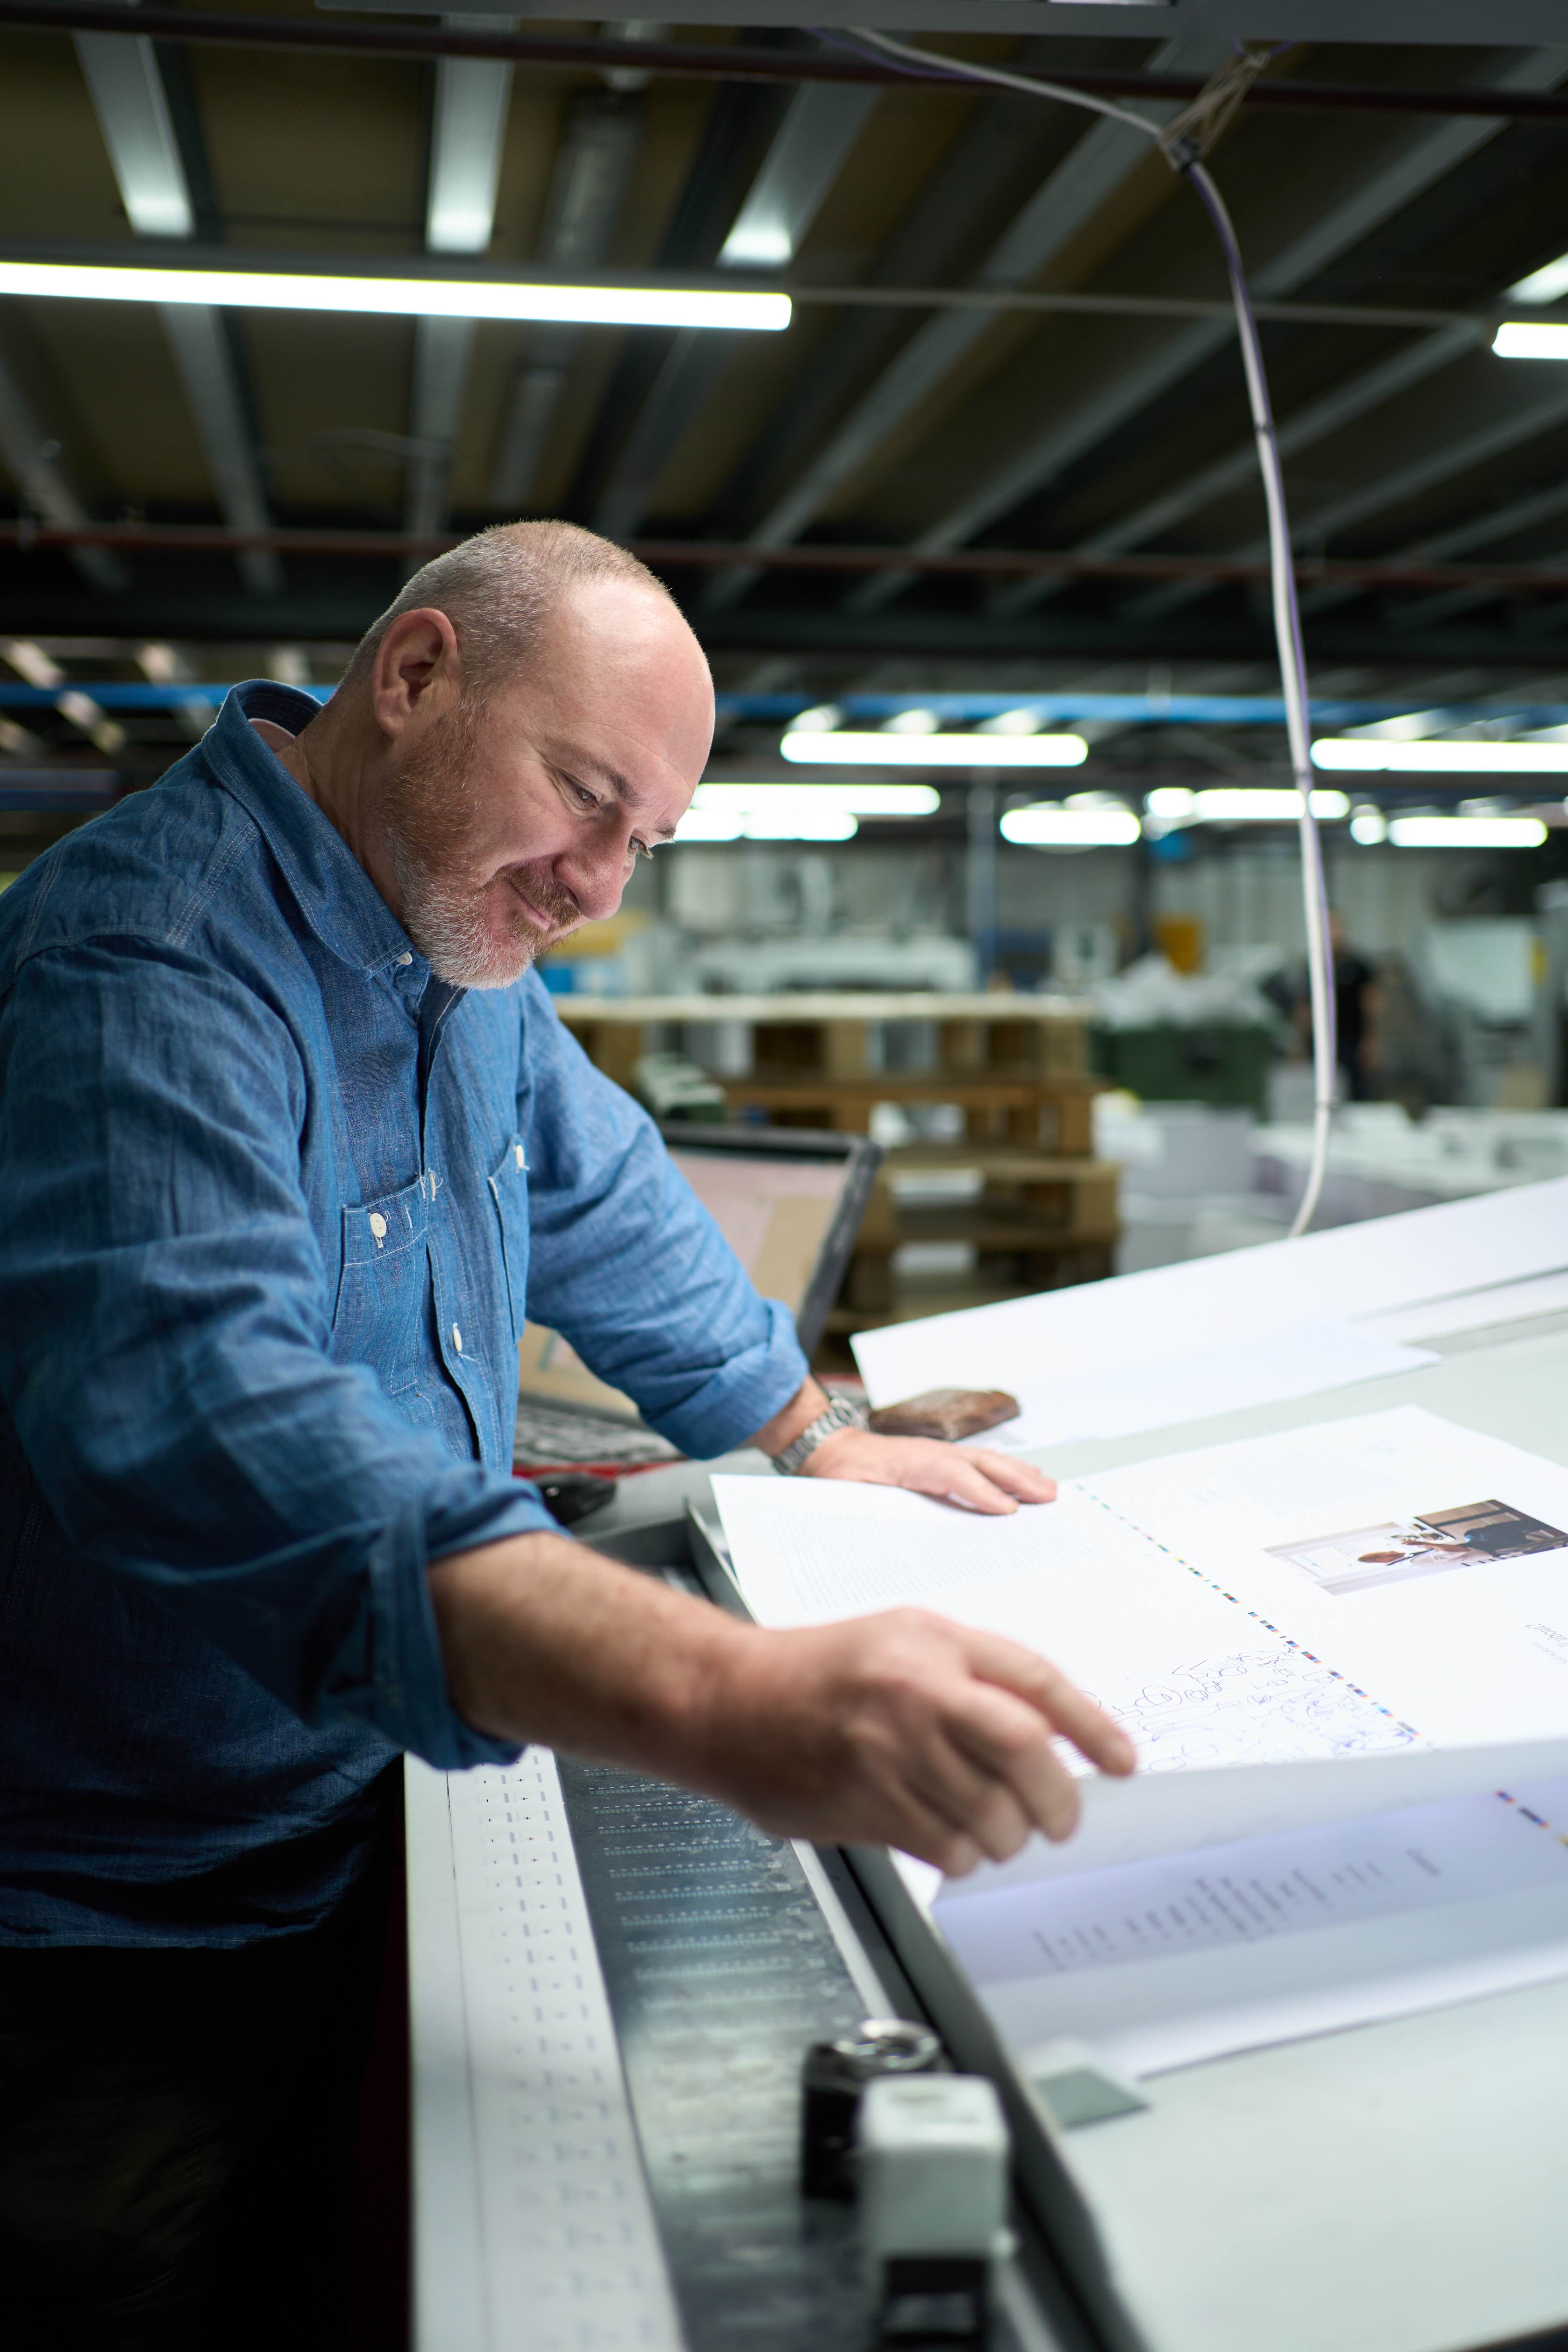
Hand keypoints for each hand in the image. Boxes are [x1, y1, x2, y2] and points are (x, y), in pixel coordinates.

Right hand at [431, 1535, 1132, 1875]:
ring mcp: (891, 1749)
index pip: (1037, 1684)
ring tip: (995, 1832)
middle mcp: (918, 1690)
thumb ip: (974, 1676)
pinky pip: (946, 1846)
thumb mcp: (902, 1641)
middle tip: (1060, 1818)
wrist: (728, 1700)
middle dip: (1057, 1798)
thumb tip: (1050, 1733)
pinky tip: (950, 1840)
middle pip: (1027, 1751)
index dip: (1091, 1727)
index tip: (1122, 1764)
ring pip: (990, 1813)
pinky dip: (963, 1854)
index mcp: (933, 1642)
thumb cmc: (819, 1671)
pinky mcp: (866, 1802)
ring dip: (1006, 1836)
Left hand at [802, 1425, 1055, 1514]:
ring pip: (985, 1461)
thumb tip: (891, 1530)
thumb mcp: (848, 1493)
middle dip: (1015, 1479)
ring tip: (1048, 1488)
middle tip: (1047, 1495)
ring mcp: (939, 1454)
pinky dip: (1005, 1472)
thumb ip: (872, 1508)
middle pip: (979, 1463)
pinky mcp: (941, 1460)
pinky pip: (978, 1465)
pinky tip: (1024, 1481)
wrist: (831, 1451)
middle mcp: (930, 1454)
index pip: (951, 1473)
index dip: (980, 1491)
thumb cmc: (839, 1476)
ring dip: (1018, 1474)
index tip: (1007, 1510)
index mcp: (907, 1462)